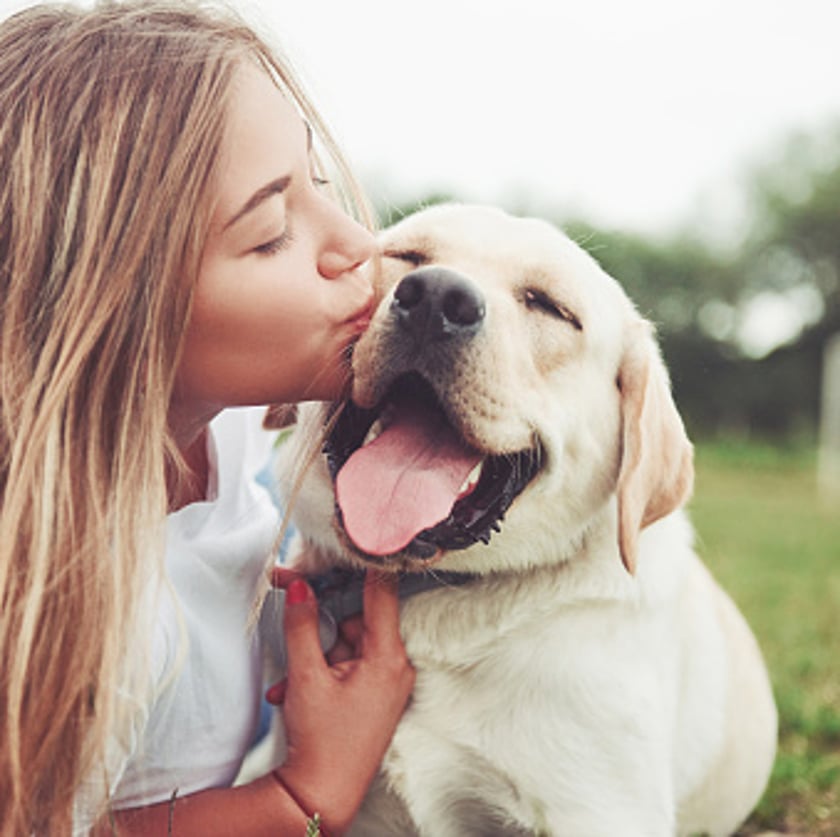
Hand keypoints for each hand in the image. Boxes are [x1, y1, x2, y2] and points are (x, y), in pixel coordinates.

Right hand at [268, 571, 414, 834]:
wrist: (321, 797)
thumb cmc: (321, 740)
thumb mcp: (307, 676)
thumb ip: (303, 625)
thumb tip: (299, 586)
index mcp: (387, 657)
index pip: (382, 594)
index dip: (367, 565)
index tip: (360, 539)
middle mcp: (395, 667)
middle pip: (358, 622)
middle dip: (323, 630)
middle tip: (292, 625)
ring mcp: (386, 684)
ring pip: (347, 647)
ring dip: (315, 659)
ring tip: (290, 685)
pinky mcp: (375, 697)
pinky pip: (348, 669)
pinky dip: (321, 675)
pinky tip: (294, 694)